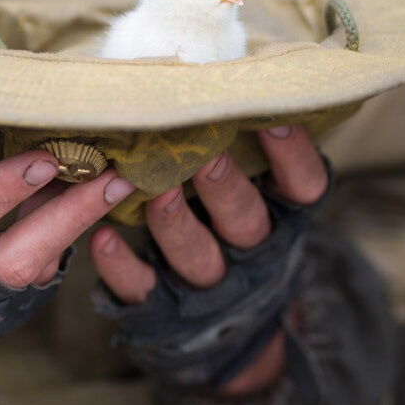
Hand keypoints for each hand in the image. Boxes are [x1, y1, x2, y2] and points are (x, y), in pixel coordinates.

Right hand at [0, 91, 133, 400]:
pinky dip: (55, 253)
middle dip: (66, 220)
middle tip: (114, 178)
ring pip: (29, 283)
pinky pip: (25, 293)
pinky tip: (80, 213)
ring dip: (71, 234)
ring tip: (111, 188)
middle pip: (14, 264)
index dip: (0, 193)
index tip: (45, 156)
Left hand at [90, 125, 327, 395]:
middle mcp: (250, 250)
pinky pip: (143, 287)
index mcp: (281, 215)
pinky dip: (121, 266)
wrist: (226, 328)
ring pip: (197, 256)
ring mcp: (207, 282)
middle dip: (224, 187)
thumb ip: (242, 147)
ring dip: (175, 222)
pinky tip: (102, 237)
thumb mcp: (255, 191)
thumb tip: (220, 77)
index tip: (274, 118)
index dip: (292, 155)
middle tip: (205, 154)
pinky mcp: (162, 306)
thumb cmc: (231, 224)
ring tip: (153, 190)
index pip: (302, 186)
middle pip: (245, 220)